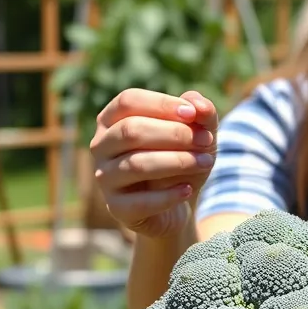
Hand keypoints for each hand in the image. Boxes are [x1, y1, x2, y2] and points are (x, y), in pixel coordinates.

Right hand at [89, 88, 218, 238]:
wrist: (175, 205)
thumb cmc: (181, 159)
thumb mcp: (197, 133)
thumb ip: (201, 113)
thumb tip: (200, 106)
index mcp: (112, 119)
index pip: (129, 101)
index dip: (161, 104)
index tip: (193, 114)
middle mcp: (101, 146)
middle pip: (131, 131)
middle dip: (174, 134)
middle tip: (206, 140)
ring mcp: (104, 178)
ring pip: (137, 164)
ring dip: (177, 162)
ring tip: (205, 163)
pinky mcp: (116, 207)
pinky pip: (141, 201)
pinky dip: (169, 195)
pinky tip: (188, 190)